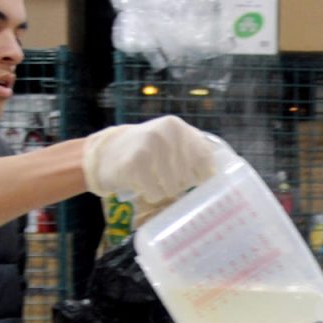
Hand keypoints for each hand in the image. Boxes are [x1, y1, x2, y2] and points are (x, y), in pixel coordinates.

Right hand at [82, 116, 216, 214]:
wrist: (105, 153)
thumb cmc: (145, 153)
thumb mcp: (169, 144)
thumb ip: (191, 153)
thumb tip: (217, 178)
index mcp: (180, 128)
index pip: (205, 160)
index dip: (202, 177)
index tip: (194, 183)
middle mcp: (167, 133)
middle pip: (189, 177)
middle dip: (179, 185)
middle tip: (164, 179)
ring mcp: (151, 145)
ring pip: (173, 187)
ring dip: (164, 191)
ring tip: (152, 180)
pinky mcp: (136, 162)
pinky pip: (156, 192)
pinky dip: (151, 195)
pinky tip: (142, 185)